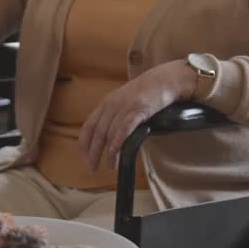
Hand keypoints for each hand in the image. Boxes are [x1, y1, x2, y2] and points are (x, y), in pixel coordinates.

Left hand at [78, 60, 194, 172]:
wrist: (166, 79)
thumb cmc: (148, 92)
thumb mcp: (126, 100)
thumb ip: (117, 115)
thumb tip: (111, 137)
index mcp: (107, 103)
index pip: (89, 125)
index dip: (84, 142)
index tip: (83, 155)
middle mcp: (112, 105)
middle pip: (97, 133)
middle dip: (93, 153)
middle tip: (92, 168)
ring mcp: (124, 107)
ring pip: (109, 134)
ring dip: (108, 153)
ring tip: (109, 166)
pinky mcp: (138, 110)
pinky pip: (123, 129)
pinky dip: (118, 144)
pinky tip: (116, 155)